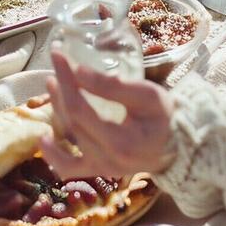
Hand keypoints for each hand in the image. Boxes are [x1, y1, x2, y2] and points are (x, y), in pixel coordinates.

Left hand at [41, 48, 173, 179]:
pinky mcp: (100, 171)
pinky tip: (45, 137)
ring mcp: (102, 168)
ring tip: (53, 84)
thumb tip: (78, 71)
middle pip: (71, 121)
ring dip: (55, 110)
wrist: (180, 146)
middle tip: (57, 64)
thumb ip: (114, 86)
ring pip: (68, 138)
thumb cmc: (166, 116)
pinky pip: (69, 168)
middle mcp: (108, 160)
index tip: (58, 54)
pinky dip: (53, 154)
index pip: (80, 108)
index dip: (65, 80)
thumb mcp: (148, 95)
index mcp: (121, 141)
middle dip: (60, 89)